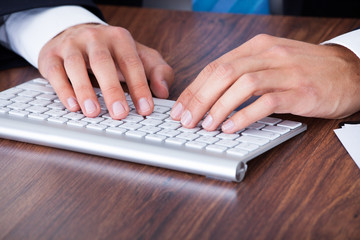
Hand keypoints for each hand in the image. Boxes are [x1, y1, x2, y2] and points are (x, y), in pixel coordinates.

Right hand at [38, 24, 173, 117]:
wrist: (76, 34)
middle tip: (120, 114)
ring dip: (84, 90)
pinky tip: (73, 106)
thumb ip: (157, 71)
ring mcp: (71, 45)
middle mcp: (94, 38)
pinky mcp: (51, 55)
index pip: (131, 62)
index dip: (139, 87)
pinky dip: (63, 90)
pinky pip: (55, 72)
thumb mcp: (139, 56)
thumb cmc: (112, 53)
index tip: (145, 109)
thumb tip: (163, 91)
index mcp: (119, 38)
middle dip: (112, 90)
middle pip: (102, 62)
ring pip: (75, 66)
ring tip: (94, 113)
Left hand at [170, 34, 359, 132]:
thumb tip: (211, 95)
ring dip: (219, 107)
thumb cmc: (304, 70)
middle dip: (199, 99)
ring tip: (206, 125)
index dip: (194, 89)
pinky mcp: (299, 91)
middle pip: (223, 73)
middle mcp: (269, 55)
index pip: (215, 66)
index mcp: (257, 47)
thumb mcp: (271, 62)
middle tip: (186, 120)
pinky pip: (265, 102)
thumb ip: (244, 73)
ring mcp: (285, 72)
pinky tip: (231, 127)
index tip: (180, 107)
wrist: (348, 73)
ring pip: (241, 85)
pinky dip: (244, 116)